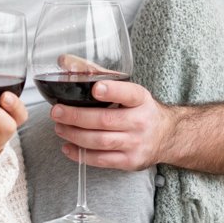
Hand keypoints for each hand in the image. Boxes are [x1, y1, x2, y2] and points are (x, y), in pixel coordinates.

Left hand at [51, 78, 172, 170]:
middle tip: (57, 112)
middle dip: (77, 116)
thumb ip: (98, 74)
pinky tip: (68, 147)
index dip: (112, 91)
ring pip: (101, 141)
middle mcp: (141, 121)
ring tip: (60, 128)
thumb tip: (64, 61)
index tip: (96, 88)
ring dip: (75, 135)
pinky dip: (81, 155)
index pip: (129, 94)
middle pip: (106, 120)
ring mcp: (136, 143)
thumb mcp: (128, 89)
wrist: (166, 136)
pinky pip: (102, 160)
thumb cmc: (140, 110)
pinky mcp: (129, 161)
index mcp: (141, 99)